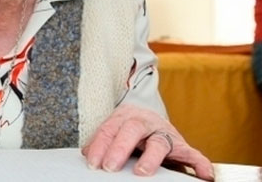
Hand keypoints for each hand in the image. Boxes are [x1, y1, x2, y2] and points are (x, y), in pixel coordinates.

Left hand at [82, 104, 213, 179]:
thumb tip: (87, 153)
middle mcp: (146, 123)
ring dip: (150, 158)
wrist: (151, 114)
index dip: (100, 145)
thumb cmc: (130, 127)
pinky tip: (203, 175)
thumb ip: (103, 140)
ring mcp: (165, 133)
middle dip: (120, 148)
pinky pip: (194, 154)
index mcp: (125, 118)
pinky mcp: (182, 146)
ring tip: (141, 172)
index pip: (110, 129)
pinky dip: (200, 164)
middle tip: (109, 166)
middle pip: (132, 130)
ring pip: (159, 142)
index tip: (93, 162)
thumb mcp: (114, 129)